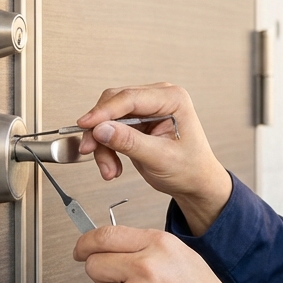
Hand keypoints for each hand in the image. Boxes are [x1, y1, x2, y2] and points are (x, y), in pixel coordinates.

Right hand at [75, 83, 231, 234]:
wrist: (196, 184)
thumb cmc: (191, 169)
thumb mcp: (160, 158)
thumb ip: (130, 142)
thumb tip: (102, 129)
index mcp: (172, 99)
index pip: (130, 98)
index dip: (104, 111)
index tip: (86, 124)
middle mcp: (158, 100)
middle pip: (114, 105)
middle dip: (100, 130)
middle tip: (91, 150)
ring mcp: (146, 110)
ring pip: (108, 119)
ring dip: (102, 145)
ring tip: (109, 168)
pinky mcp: (137, 123)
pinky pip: (110, 129)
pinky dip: (107, 148)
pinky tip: (113, 165)